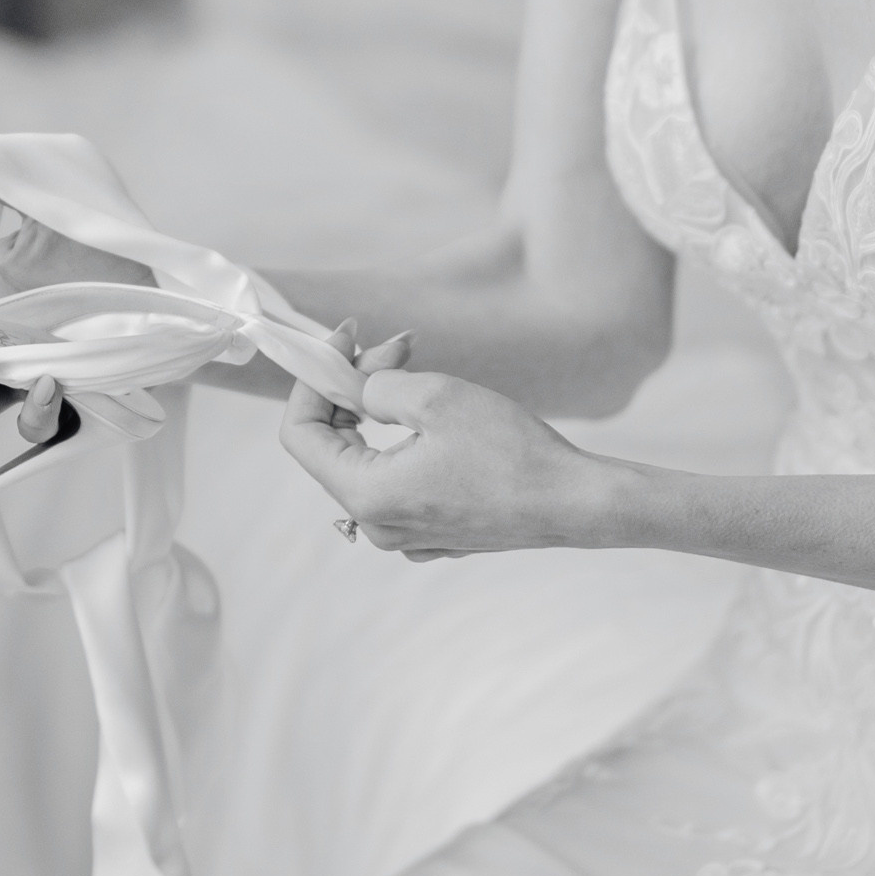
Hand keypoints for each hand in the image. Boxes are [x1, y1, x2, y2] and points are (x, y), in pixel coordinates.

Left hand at [279, 354, 609, 559]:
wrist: (574, 503)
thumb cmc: (510, 453)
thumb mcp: (435, 396)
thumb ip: (377, 385)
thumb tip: (360, 382)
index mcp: (366, 496)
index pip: (300, 434)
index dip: (312, 380)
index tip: (342, 342)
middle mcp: (377, 525)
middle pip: (333, 446)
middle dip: (351, 388)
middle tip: (390, 346)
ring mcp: (406, 534)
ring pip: (367, 461)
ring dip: (377, 412)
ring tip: (414, 371)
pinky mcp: (433, 531)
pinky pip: (396, 480)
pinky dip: (401, 441)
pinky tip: (434, 416)